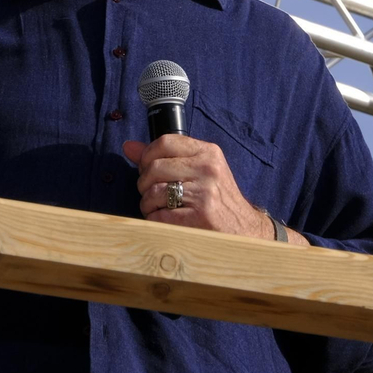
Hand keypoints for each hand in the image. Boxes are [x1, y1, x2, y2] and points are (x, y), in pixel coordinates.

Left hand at [122, 135, 273, 238]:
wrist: (244, 230)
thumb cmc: (217, 199)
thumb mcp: (199, 170)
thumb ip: (165, 157)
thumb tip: (129, 147)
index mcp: (208, 152)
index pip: (164, 142)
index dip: (147, 156)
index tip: (148, 168)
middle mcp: (207, 169)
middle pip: (154, 168)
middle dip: (144, 183)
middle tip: (152, 193)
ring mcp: (204, 193)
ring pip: (153, 192)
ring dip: (148, 204)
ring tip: (158, 208)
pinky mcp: (199, 217)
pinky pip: (158, 215)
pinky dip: (155, 220)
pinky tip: (166, 221)